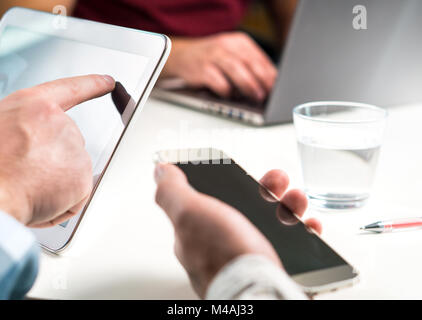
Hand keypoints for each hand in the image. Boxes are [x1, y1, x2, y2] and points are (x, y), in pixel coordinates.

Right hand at [0, 74, 114, 226]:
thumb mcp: (1, 124)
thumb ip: (23, 124)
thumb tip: (31, 138)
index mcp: (34, 106)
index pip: (71, 89)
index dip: (91, 85)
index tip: (107, 82)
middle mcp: (61, 124)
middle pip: (67, 141)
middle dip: (51, 157)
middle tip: (24, 169)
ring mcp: (75, 150)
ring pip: (71, 168)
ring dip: (55, 179)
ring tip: (27, 184)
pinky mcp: (83, 177)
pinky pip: (76, 192)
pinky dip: (62, 200)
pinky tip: (40, 198)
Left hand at [154, 163, 320, 297]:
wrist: (261, 295)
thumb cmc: (225, 258)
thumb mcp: (190, 214)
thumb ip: (173, 192)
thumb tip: (161, 171)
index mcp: (201, 234)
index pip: (213, 201)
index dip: (230, 182)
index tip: (246, 172)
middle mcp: (225, 247)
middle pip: (247, 210)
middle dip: (265, 190)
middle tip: (278, 182)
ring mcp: (250, 258)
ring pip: (272, 224)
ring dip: (287, 206)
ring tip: (296, 200)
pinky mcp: (275, 269)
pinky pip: (293, 246)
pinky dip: (304, 231)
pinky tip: (309, 225)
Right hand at [162, 32, 277, 100]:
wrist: (181, 56)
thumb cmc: (211, 60)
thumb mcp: (232, 56)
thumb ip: (249, 67)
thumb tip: (269, 85)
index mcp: (239, 42)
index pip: (260, 59)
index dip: (271, 75)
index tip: (277, 88)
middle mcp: (227, 45)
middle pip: (251, 62)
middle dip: (263, 80)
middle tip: (269, 94)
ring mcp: (213, 56)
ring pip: (236, 70)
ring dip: (249, 85)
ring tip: (256, 97)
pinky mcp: (201, 69)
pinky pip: (218, 81)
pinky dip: (226, 91)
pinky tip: (230, 96)